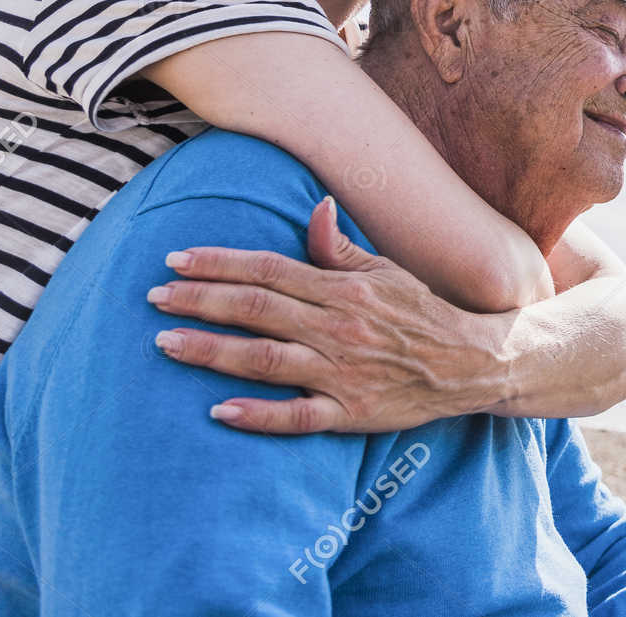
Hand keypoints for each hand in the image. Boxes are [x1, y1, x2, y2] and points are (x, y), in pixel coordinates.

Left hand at [147, 197, 508, 433]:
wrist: (473, 362)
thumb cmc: (422, 313)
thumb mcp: (388, 271)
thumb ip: (343, 248)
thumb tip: (315, 209)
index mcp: (344, 289)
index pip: (270, 270)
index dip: (219, 263)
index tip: (175, 260)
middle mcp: (338, 327)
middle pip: (257, 310)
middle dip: (199, 300)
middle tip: (152, 297)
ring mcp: (342, 373)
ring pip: (266, 359)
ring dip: (212, 350)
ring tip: (165, 343)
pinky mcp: (351, 413)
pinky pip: (298, 416)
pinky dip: (258, 415)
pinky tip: (219, 410)